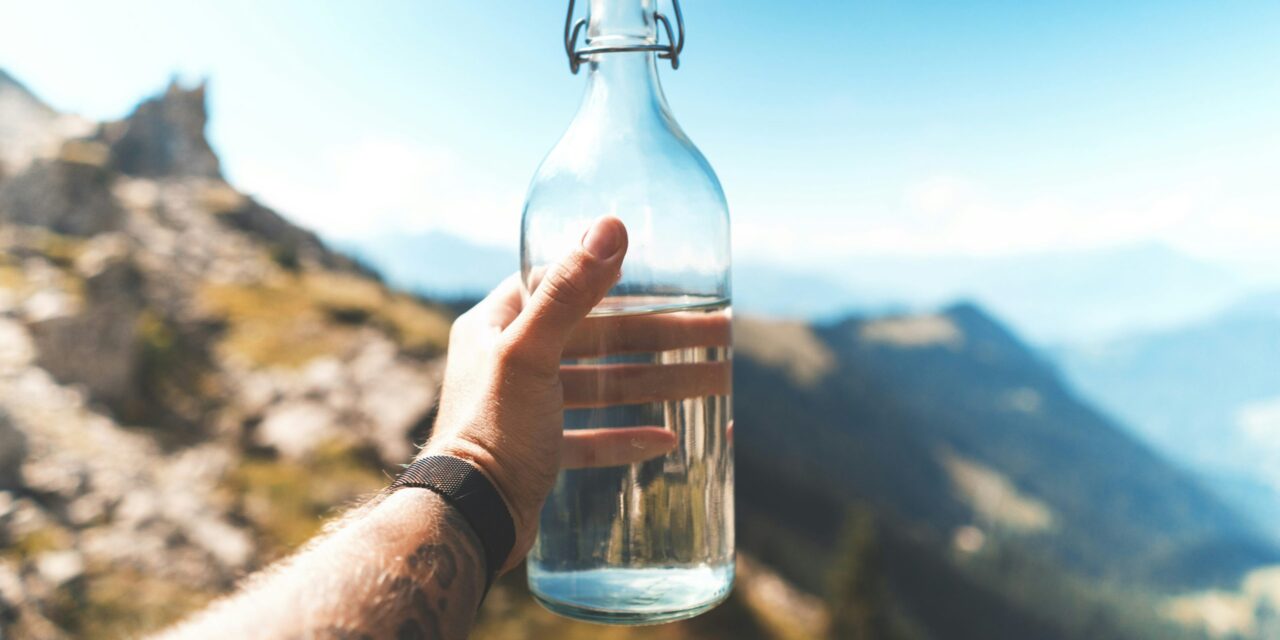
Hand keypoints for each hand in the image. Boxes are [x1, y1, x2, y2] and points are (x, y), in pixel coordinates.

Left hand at [420, 216, 730, 571]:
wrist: (468, 519)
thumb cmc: (491, 430)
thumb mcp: (530, 353)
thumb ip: (571, 291)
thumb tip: (612, 227)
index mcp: (494, 325)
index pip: (562, 284)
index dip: (617, 278)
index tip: (668, 279)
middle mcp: (507, 361)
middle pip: (597, 338)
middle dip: (660, 338)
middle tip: (719, 336)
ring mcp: (524, 410)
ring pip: (602, 387)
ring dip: (656, 384)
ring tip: (715, 383)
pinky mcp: (537, 454)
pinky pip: (589, 439)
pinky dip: (626, 437)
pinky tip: (666, 439)